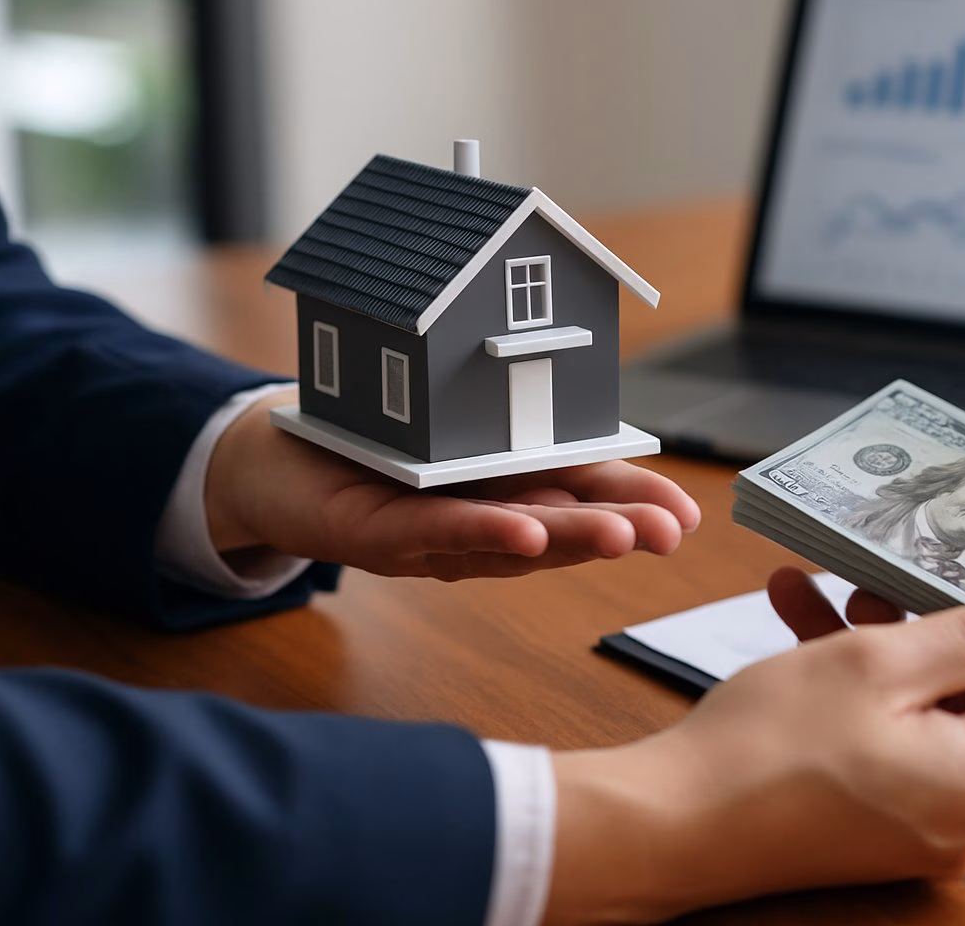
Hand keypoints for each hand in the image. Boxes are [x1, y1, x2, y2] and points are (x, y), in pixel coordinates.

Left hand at [203, 389, 699, 577]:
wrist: (274, 462)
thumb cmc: (374, 444)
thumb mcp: (460, 428)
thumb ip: (523, 434)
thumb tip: (596, 424)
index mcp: (510, 487)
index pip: (586, 492)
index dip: (638, 503)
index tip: (690, 514)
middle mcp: (481, 519)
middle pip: (560, 525)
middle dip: (619, 528)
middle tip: (671, 532)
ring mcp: (434, 535)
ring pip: (510, 539)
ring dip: (567, 540)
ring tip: (622, 535)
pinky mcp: (379, 536)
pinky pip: (437, 534)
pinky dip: (486, 534)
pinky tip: (528, 533)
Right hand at [545, 569, 964, 922]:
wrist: (667, 823)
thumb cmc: (766, 749)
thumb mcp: (879, 664)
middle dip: (964, 625)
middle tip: (937, 565)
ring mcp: (920, 821)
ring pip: (936, 709)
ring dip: (898, 642)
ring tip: (845, 586)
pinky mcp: (875, 815)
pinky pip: (893, 734)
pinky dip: (862, 682)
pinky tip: (804, 616)